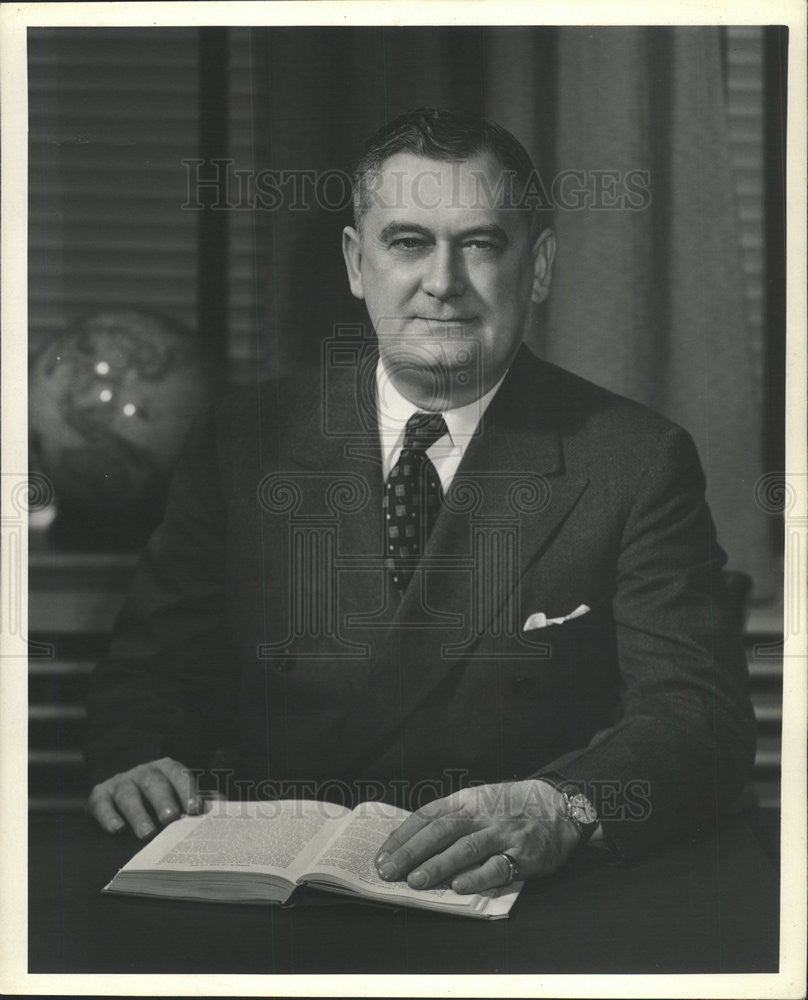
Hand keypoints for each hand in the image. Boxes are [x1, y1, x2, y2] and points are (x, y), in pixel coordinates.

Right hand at [86, 757, 202, 838]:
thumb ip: (199, 802)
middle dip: (163, 800)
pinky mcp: (100, 795)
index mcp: (167, 769)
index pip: (179, 775)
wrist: (120, 795)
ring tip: (147, 833)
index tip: (195, 809)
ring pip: (128, 794)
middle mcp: (144, 772)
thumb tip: (224, 812)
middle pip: (154, 782)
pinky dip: (108, 815)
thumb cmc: (159, 800)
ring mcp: (121, 782)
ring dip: (138, 813)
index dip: (187, 791)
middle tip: (170, 819)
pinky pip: (102, 802)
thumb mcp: (180, 797)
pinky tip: (116, 829)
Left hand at [374, 780, 580, 892]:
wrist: (557, 806)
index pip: (427, 815)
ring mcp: (502, 833)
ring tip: (415, 881)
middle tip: (388, 871)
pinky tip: (459, 886)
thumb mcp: (478, 802)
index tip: (382, 856)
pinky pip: (497, 866)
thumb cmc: (510, 808)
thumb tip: (413, 846)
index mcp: (465, 800)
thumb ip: (451, 820)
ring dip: (438, 865)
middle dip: (411, 852)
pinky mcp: (521, 853)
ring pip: (465, 847)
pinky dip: (477, 876)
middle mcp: (481, 813)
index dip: (403, 836)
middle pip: (441, 830)